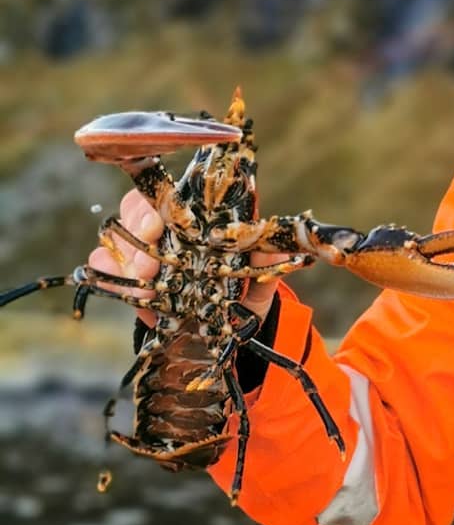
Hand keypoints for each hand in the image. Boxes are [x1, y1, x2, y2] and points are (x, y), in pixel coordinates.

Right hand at [86, 190, 284, 329]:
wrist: (231, 329)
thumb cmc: (246, 291)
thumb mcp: (259, 277)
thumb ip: (265, 261)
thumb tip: (275, 248)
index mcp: (199, 218)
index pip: (170, 195)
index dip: (156, 206)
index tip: (155, 226)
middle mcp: (168, 228)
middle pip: (135, 209)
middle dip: (136, 235)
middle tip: (148, 266)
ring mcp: (146, 250)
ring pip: (116, 237)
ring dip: (124, 260)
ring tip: (144, 286)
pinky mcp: (131, 278)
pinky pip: (106, 266)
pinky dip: (108, 274)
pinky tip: (119, 284)